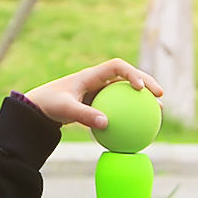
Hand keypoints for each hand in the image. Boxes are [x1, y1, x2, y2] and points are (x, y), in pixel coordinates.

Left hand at [24, 58, 162, 128]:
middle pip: (128, 76)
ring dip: (142, 99)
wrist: (37, 110)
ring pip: (126, 92)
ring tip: (159, 111)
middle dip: (147, 82)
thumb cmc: (49, 105)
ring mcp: (98, 92)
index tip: (140, 88)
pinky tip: (139, 130)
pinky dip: (129, 115)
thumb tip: (107, 124)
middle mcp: (97, 81)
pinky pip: (118, 107)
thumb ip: (84, 115)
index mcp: (91, 75)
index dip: (132, 73)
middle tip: (160, 95)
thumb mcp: (65, 109)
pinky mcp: (98, 104)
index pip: (117, 66)